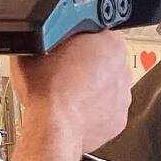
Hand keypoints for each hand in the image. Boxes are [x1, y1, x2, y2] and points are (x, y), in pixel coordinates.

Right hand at [10, 31, 131, 151]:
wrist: (52, 127)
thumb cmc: (48, 89)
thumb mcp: (38, 45)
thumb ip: (51, 36)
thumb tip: (48, 35)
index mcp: (110, 43)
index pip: (98, 32)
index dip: (79, 40)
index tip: (68, 48)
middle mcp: (122, 69)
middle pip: (104, 60)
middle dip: (87, 64)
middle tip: (65, 71)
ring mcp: (122, 96)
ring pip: (106, 86)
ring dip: (91, 88)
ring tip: (68, 93)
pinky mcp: (118, 120)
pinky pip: (106, 110)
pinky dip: (93, 110)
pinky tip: (75, 109)